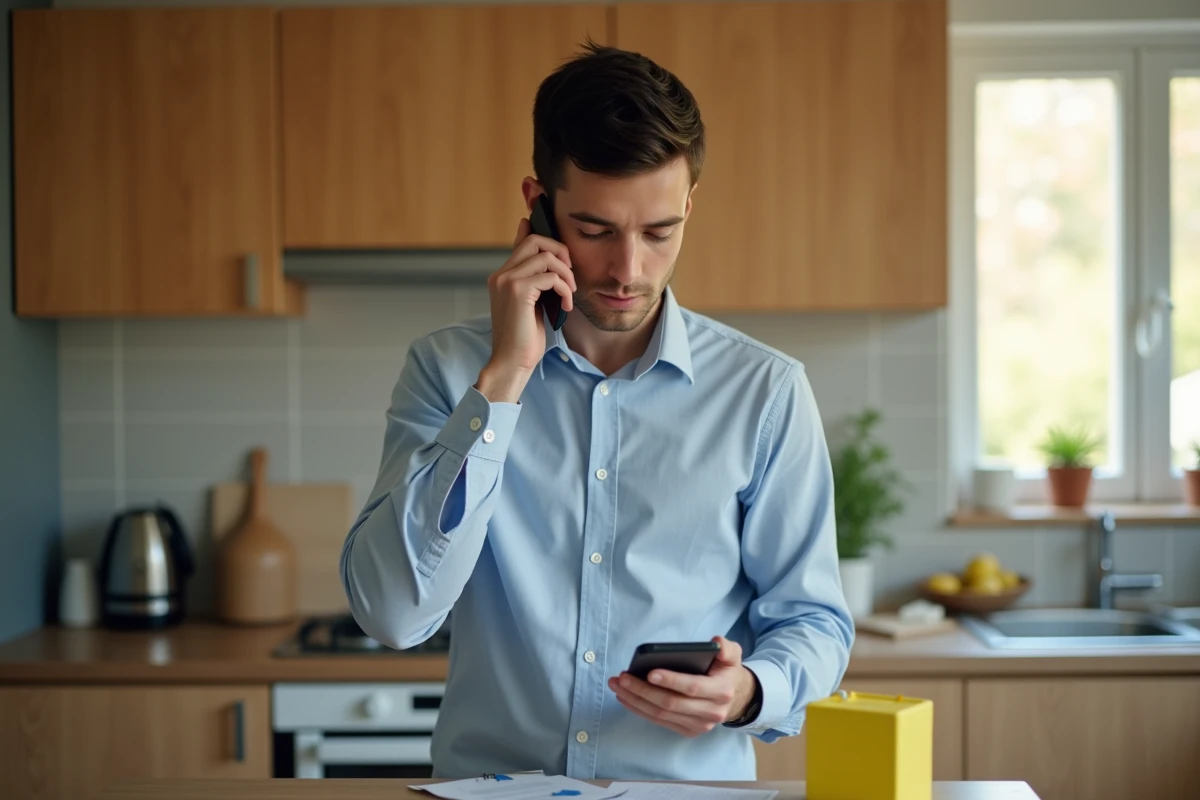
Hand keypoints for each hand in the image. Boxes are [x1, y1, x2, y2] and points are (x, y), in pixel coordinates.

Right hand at [477, 218, 575, 402]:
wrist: (512, 361)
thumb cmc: (524, 338)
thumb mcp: (532, 304)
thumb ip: (538, 283)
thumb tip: (551, 266)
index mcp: (502, 277)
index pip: (522, 242)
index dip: (541, 234)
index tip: (561, 247)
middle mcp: (501, 275)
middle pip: (535, 241)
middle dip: (560, 252)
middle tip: (570, 275)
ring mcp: (507, 281)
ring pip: (545, 256)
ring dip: (566, 274)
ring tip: (570, 293)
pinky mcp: (518, 291)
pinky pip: (550, 277)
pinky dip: (564, 289)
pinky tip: (566, 305)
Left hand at [607, 637, 757, 737]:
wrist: (735, 697)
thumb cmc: (726, 671)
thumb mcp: (732, 655)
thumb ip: (727, 647)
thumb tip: (716, 643)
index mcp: (722, 691)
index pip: (692, 687)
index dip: (671, 681)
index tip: (649, 672)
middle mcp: (711, 712)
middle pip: (671, 703)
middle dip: (643, 690)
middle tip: (622, 677)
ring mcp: (699, 725)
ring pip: (661, 715)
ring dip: (635, 700)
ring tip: (617, 685)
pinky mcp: (687, 731)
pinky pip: (659, 721)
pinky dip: (639, 709)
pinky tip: (625, 697)